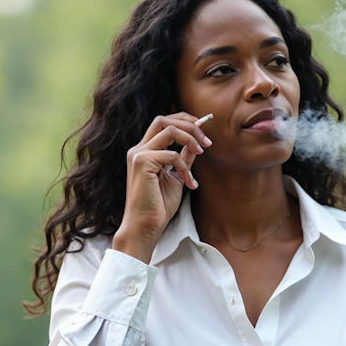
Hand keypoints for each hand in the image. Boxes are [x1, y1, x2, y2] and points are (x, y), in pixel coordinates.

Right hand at [112, 112, 212, 262]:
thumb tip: (196, 144)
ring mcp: (138, 155)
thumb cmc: (159, 207)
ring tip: (202, 152)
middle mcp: (139, 149)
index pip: (163, 124)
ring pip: (168, 130)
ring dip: (190, 139)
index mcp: (145, 151)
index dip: (184, 122)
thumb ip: (183, 159)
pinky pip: (172, 154)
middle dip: (188, 124)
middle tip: (206, 140)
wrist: (145, 227)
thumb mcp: (176, 177)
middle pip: (163, 119)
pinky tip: (188, 182)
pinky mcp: (142, 163)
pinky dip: (184, 166)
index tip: (203, 133)